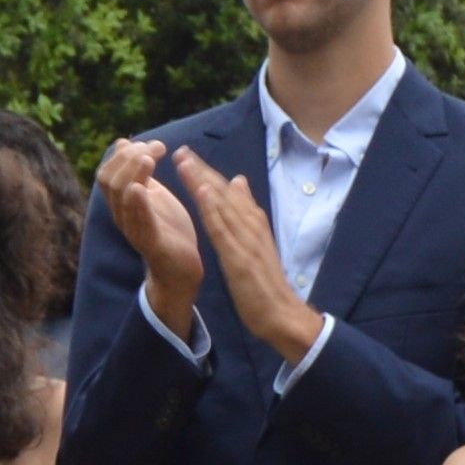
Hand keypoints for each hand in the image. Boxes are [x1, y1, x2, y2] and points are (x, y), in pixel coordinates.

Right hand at [99, 139, 208, 344]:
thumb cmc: (167, 228)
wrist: (181, 268)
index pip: (108, 171)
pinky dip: (137, 204)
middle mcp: (121, 215)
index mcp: (122, 202)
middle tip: (155, 149)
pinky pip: (138, 223)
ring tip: (148, 160)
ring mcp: (133, 229)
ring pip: (120, 197)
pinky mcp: (150, 243)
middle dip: (129, 158)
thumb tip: (124, 142)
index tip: (153, 144)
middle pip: (109, 180)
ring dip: (133, 174)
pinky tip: (140, 188)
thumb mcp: (152, 193)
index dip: (125, 153)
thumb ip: (139, 171)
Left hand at [174, 151, 322, 368]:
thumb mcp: (257, 243)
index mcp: (253, 224)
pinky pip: (224, 230)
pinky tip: (202, 192)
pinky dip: (213, 209)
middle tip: (181, 150)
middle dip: (202, 170)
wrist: (282, 313)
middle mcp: (251, 226)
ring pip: (222, 205)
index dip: (208, 173)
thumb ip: (247, 213)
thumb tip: (239, 181)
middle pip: (224, 193)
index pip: (229, 193)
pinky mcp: (240, 257)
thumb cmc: (267, 283)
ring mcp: (246, 241)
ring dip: (203, 181)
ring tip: (185, 162)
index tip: (188, 156)